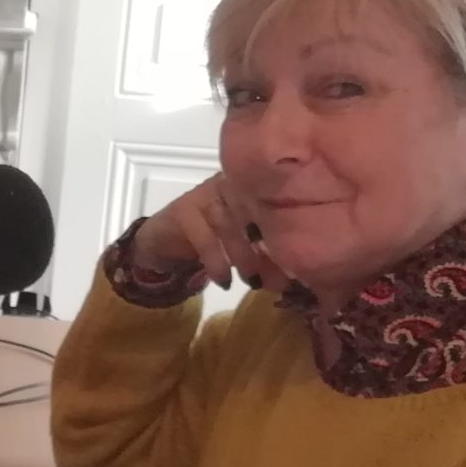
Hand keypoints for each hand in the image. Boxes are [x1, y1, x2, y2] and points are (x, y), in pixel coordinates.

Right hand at [129, 175, 290, 291]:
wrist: (163, 242)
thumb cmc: (214, 242)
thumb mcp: (246, 243)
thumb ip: (267, 249)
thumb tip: (297, 274)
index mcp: (252, 186)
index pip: (276, 202)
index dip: (289, 230)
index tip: (301, 261)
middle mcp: (230, 183)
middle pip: (255, 212)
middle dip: (269, 248)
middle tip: (281, 280)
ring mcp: (205, 194)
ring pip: (230, 224)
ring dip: (243, 257)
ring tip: (253, 283)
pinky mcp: (183, 210)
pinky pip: (205, 238)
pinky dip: (217, 262)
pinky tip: (224, 282)